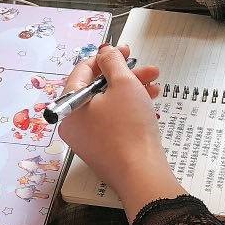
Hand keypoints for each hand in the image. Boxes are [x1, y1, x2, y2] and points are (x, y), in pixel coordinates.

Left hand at [58, 45, 184, 221]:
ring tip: (155, 86)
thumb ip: (113, 62)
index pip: (82, 71)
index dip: (106, 57)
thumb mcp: (123, 85)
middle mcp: (73, 123)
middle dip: (125, 75)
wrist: (141, 173)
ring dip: (132, 91)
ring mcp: (87, 138)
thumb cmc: (129, 128)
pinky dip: (129, 110)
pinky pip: (113, 121)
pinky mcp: (103, 149)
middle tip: (146, 69)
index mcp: (70, 105)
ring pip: (109, 105)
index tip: (124, 51)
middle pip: (97, 88)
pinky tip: (150, 104)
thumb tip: (105, 51)